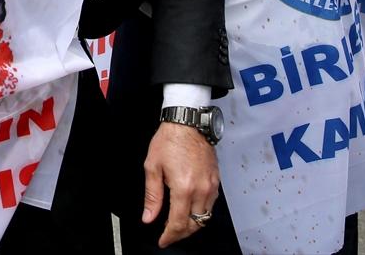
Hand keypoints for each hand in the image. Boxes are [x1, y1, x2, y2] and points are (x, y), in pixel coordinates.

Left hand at [142, 122, 219, 247]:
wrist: (188, 123)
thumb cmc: (168, 141)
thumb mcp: (152, 167)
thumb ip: (152, 196)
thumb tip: (149, 217)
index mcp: (184, 188)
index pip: (178, 222)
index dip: (169, 236)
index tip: (162, 241)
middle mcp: (201, 190)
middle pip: (194, 224)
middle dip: (181, 233)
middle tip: (168, 235)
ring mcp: (211, 186)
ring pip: (205, 217)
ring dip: (192, 224)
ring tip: (177, 225)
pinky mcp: (216, 181)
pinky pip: (211, 205)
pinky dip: (201, 212)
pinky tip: (190, 210)